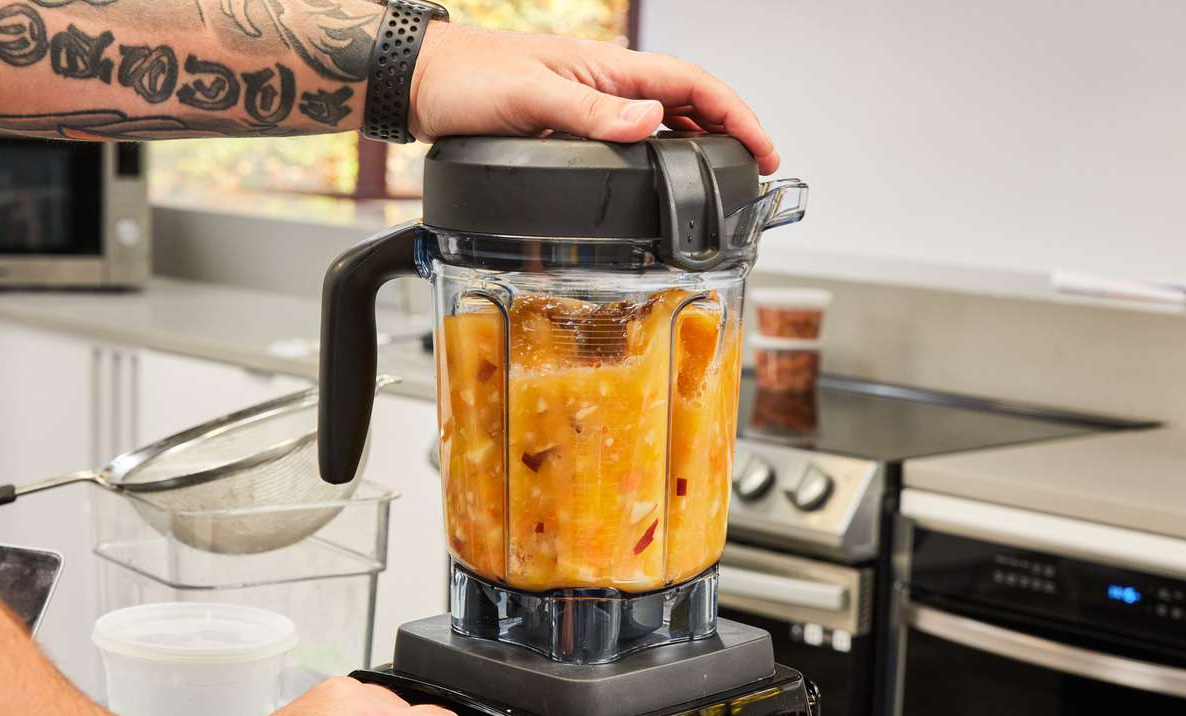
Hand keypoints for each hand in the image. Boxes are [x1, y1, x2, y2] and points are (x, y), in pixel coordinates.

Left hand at [410, 24, 779, 174]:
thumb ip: (590, 113)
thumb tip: (650, 121)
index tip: (763, 150)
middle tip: (757, 170)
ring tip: (723, 176)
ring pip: (663, 118)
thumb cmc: (467, 81)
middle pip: (688, 101)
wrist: (422, 81)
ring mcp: (591, 100)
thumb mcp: (530, 99)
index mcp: (607, 69)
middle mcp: (606, 82)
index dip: (736, 115)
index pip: (692, 85)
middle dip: (730, 131)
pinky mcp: (572, 120)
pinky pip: (632, 134)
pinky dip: (661, 151)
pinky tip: (662, 174)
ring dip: (699, 142)